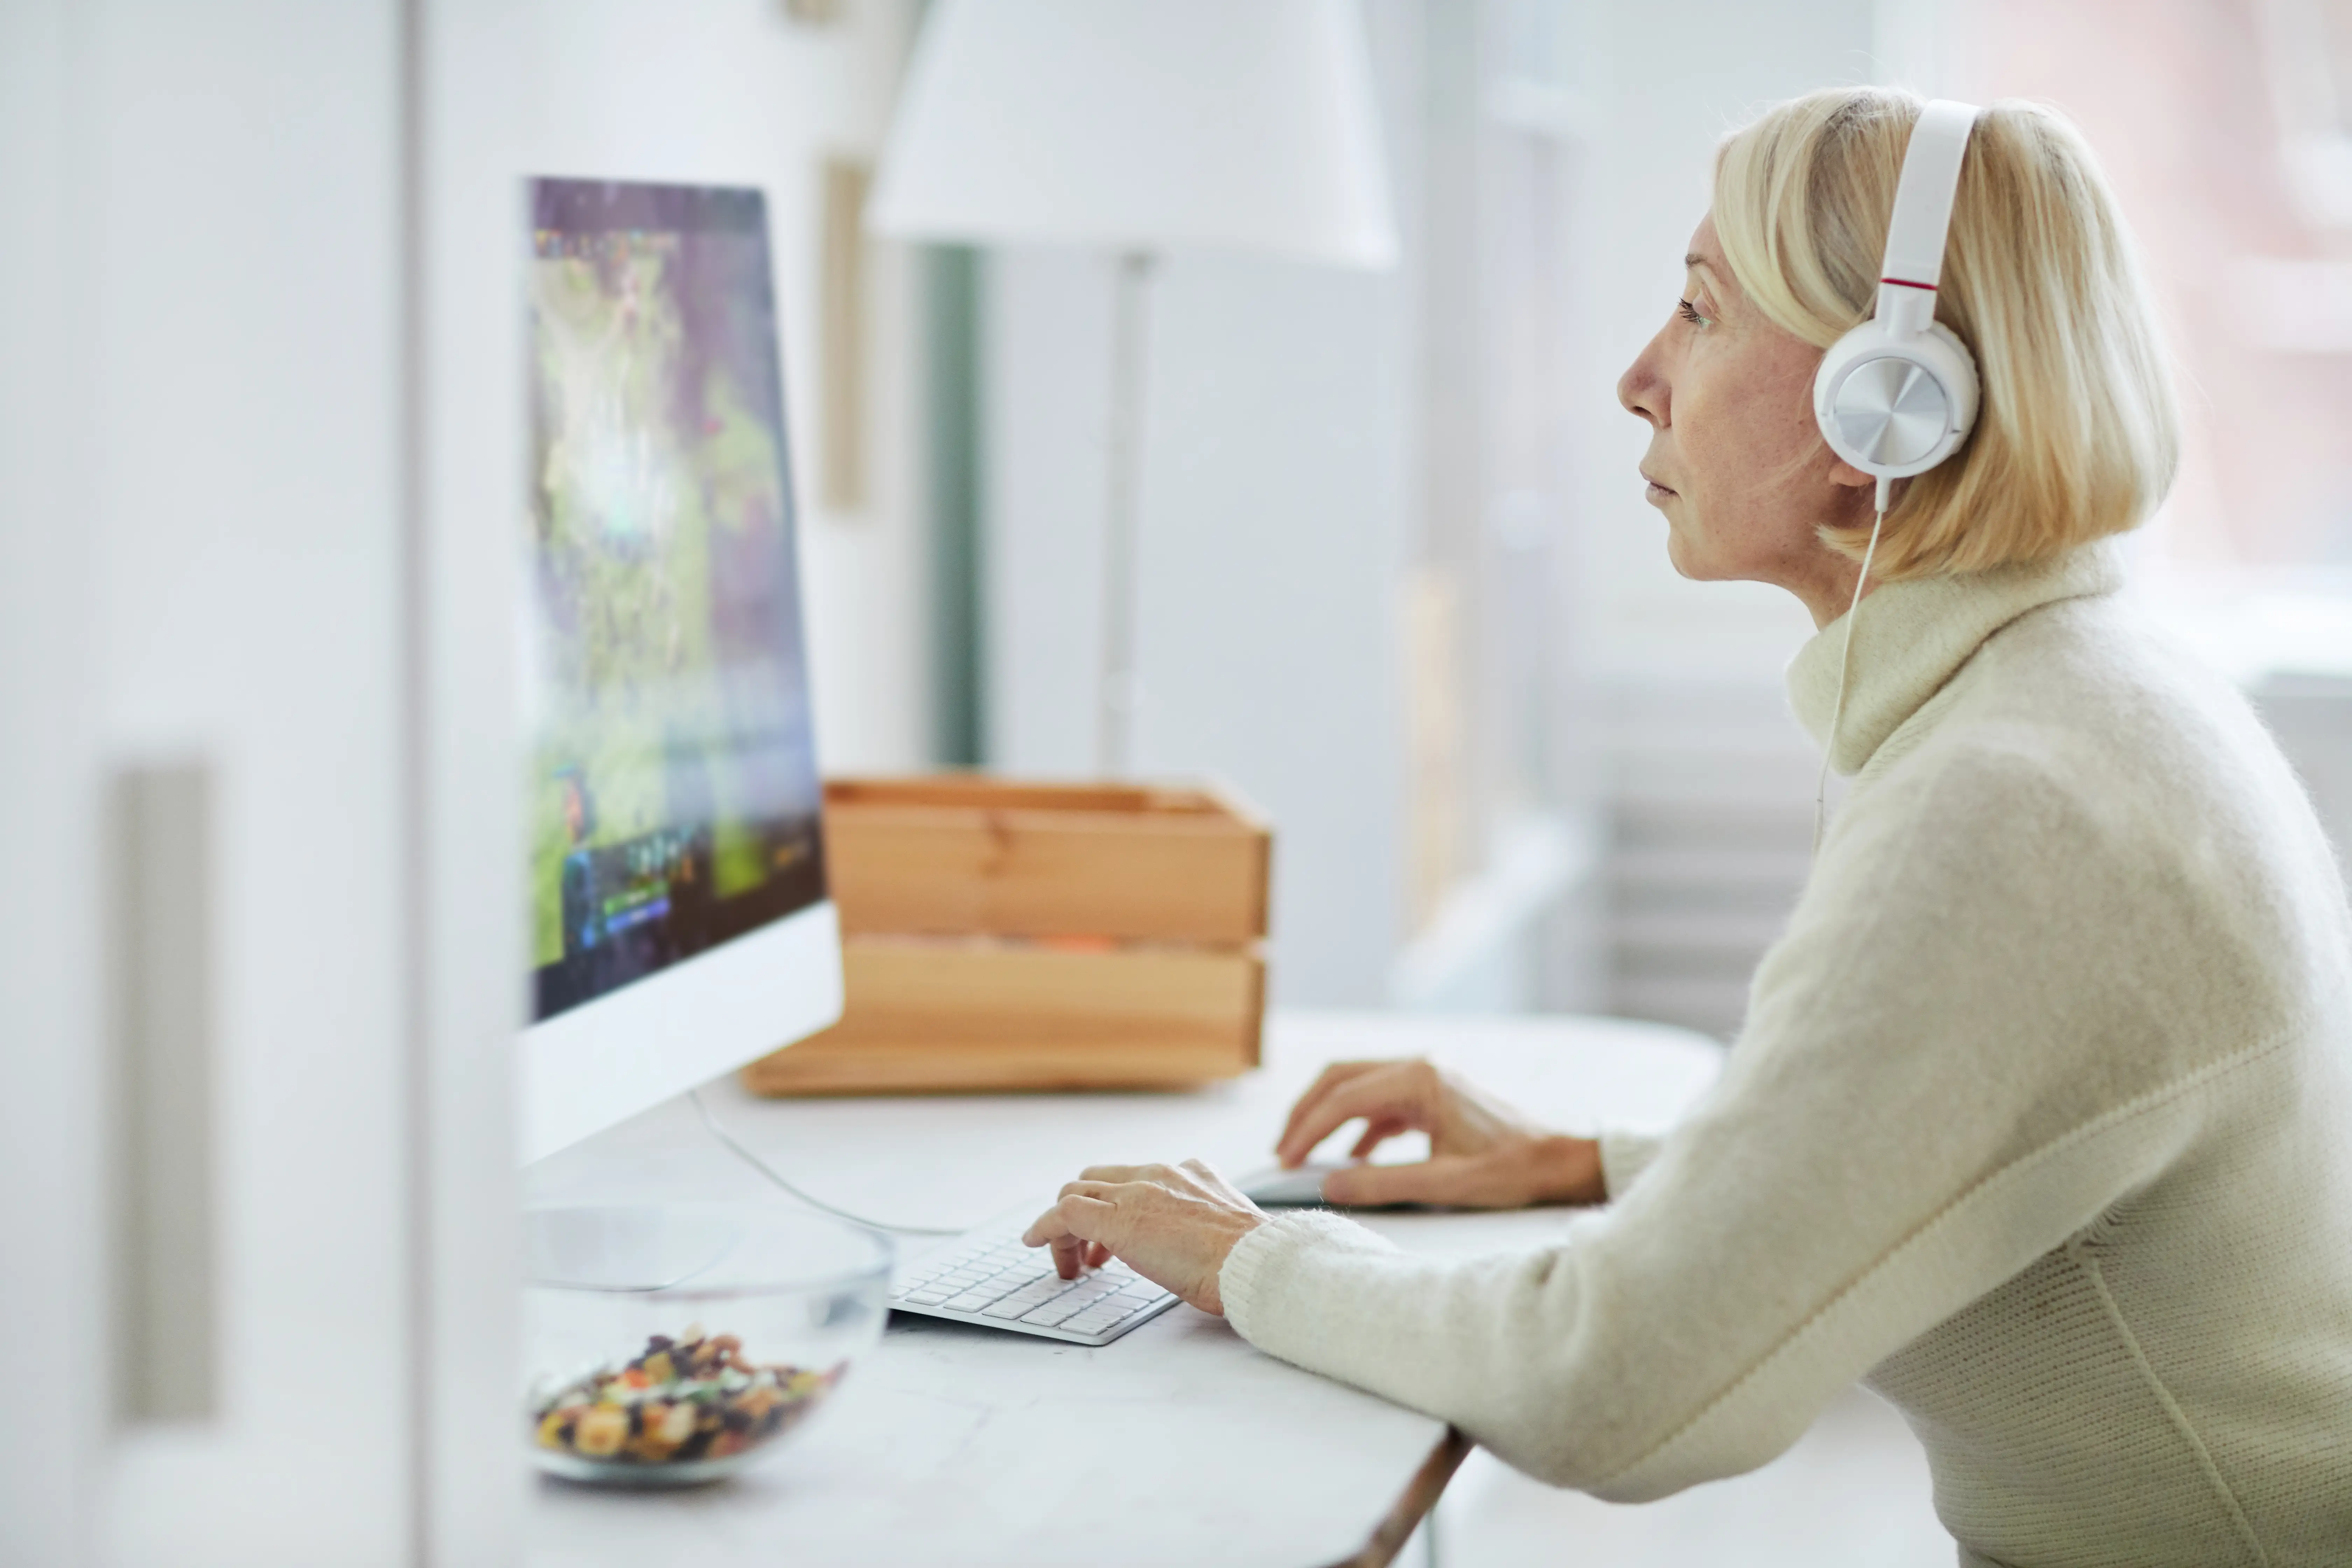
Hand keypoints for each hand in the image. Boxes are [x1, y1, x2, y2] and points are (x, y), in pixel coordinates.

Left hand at [1021, 1159, 1266, 1315]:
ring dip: (1065, 1227)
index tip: (1114, 1239)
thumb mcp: (1226, 1230)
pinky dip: (1045, 1227)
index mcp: (1191, 1174)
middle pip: (1099, 1179)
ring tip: (1071, 1265)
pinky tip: (1036, 1243)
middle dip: (1086, 1213)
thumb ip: (1203, 1224)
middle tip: (1090, 1255)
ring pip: (1077, 1191)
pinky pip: (1066, 1212)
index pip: (1134, 1177)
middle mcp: (1161, 1174)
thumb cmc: (1249, 1260)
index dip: (1115, 1204)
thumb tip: (1192, 1248)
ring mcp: (1138, 1192)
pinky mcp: (1120, 1219)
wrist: (1255, 1263)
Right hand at [1274, 1058, 1603, 1208]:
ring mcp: (1427, 1077)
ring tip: (1303, 1154)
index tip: (1284, 1161)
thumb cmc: (1513, 1169)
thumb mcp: (1445, 1183)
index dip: (1307, 1130)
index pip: (1344, 1099)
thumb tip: (1330, 1186)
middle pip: (1341, 1079)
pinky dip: (1358, 1127)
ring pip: (1358, 1087)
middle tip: (1282, 1151)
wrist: (1561, 1159)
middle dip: (1306, 1113)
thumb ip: (1383, 1184)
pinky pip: (1381, 1104)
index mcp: (1421, 1079)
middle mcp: (1420, 1067)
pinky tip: (1350, 1159)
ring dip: (1328, 1117)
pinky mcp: (1434, 1094)